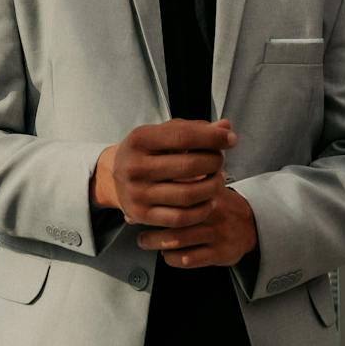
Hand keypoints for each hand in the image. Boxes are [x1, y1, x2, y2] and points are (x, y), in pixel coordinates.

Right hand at [93, 118, 238, 238]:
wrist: (113, 177)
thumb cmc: (146, 152)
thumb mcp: (164, 134)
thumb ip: (194, 130)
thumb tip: (226, 127)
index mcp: (139, 139)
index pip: (184, 136)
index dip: (213, 137)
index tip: (230, 139)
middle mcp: (134, 166)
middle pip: (189, 166)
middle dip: (214, 163)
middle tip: (220, 161)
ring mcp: (137, 193)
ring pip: (188, 195)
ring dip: (212, 187)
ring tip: (217, 180)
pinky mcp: (142, 215)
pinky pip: (181, 218)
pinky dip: (202, 210)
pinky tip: (208, 201)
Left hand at [136, 171, 258, 268]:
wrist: (252, 225)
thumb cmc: (219, 207)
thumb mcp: (204, 190)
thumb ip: (176, 189)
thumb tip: (136, 200)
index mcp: (207, 193)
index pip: (175, 196)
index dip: (151, 203)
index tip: (136, 208)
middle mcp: (213, 212)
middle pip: (173, 219)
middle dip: (150, 226)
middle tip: (139, 232)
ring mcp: (217, 234)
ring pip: (178, 240)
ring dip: (156, 243)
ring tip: (147, 242)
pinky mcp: (221, 253)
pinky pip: (190, 259)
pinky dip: (173, 259)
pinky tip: (167, 255)